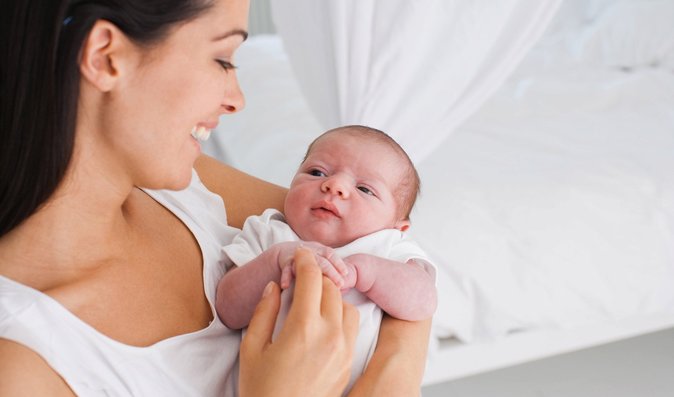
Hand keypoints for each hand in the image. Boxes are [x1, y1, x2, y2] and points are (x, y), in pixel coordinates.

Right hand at [239, 248, 359, 396]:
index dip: (305, 261)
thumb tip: (274, 287)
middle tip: (302, 276)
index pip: (311, 279)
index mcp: (303, 327)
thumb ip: (264, 311)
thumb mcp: (251, 348)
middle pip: (331, 288)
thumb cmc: (262, 390)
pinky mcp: (348, 362)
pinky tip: (323, 321)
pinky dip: (340, 314)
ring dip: (331, 295)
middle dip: (317, 277)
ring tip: (312, 299)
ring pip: (346, 305)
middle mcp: (330, 335)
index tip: (300, 254)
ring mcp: (343, 349)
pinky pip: (351, 326)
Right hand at [275, 241, 349, 288]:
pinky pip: (286, 269)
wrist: (284, 252)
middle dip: (331, 272)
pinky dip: (286, 277)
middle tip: (340, 284)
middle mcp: (310, 251)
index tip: (345, 274)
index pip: (330, 254)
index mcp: (320, 250)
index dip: (338, 263)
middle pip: (322, 260)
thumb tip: (344, 284)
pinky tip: (286, 286)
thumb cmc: (307, 260)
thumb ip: (329, 270)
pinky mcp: (285, 262)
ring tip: (317, 286)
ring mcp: (297, 256)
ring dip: (310, 273)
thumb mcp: (319, 260)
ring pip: (305, 263)